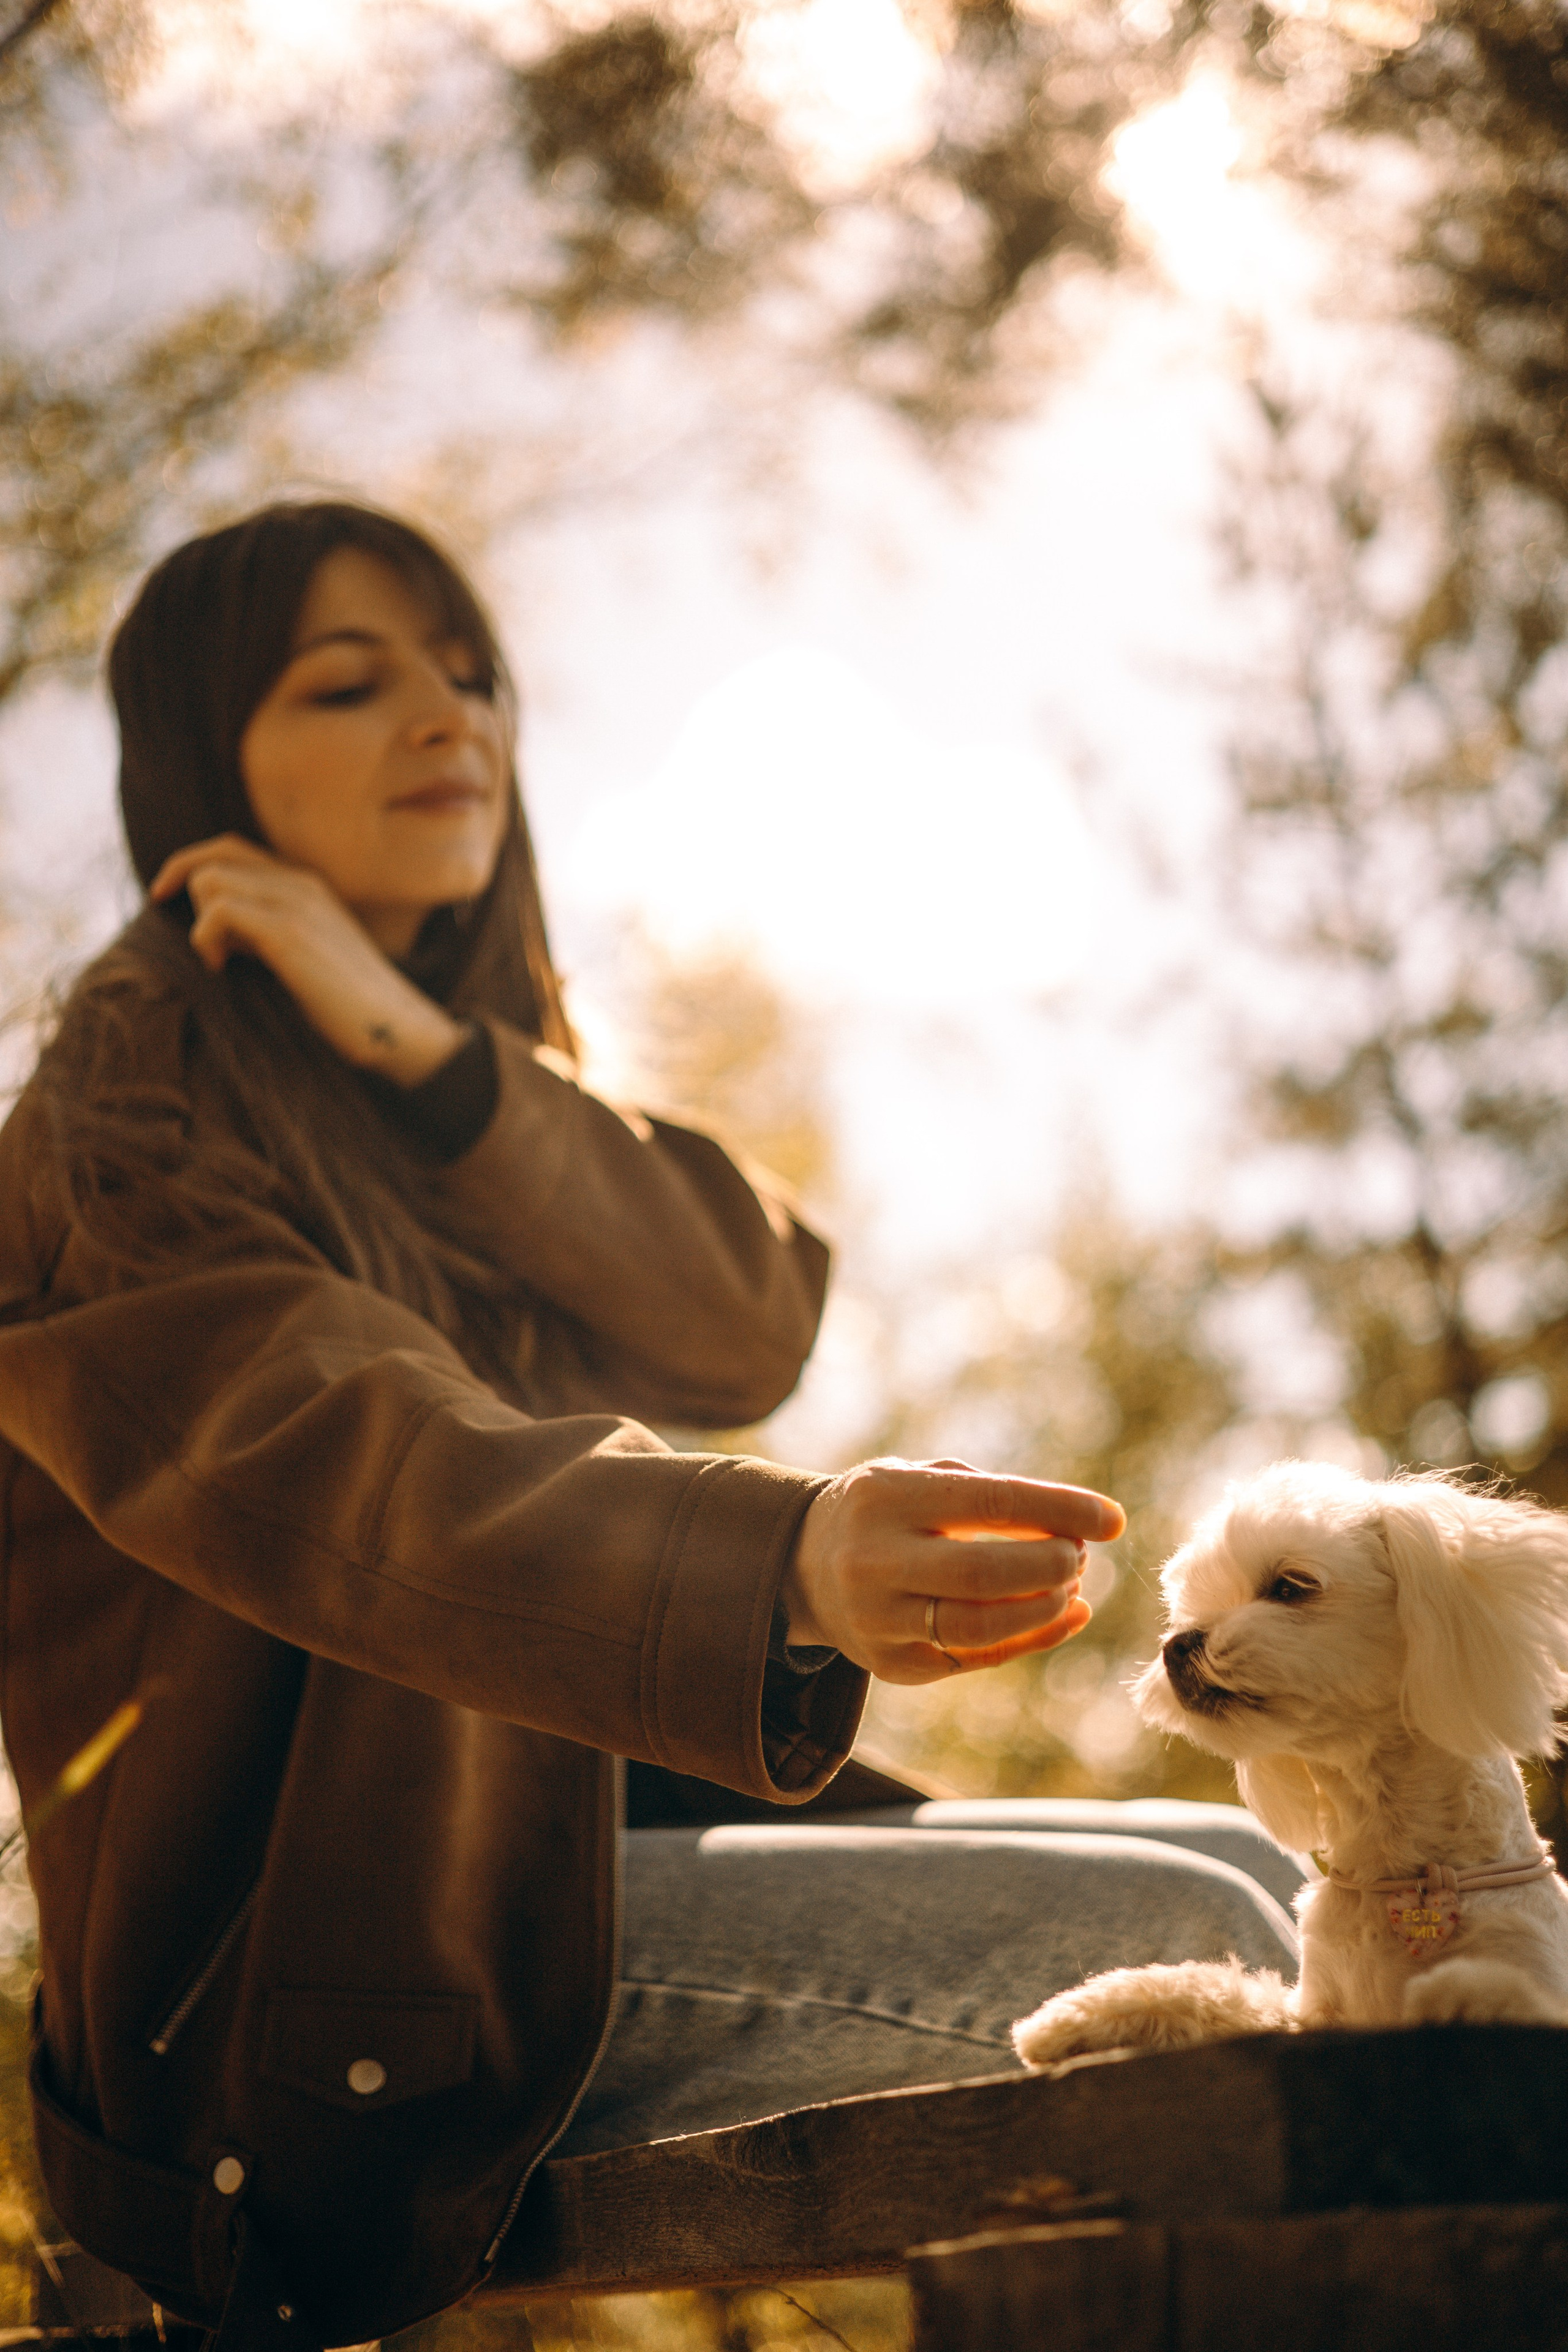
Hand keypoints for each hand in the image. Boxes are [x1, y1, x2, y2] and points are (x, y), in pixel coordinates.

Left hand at [150, 836, 467, 1085]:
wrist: (397, 1029)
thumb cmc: (349, 1007)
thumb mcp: (305, 956)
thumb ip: (268, 933)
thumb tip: (218, 936)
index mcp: (306, 885)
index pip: (233, 849)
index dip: (190, 865)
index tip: (165, 898)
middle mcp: (301, 883)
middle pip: (216, 855)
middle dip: (181, 883)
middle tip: (169, 921)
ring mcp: (297, 904)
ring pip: (211, 879)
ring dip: (200, 921)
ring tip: (216, 961)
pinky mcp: (289, 933)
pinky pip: (219, 911)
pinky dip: (205, 939)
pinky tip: (220, 969)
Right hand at [780, 1456, 1124, 1683]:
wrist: (801, 1565)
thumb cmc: (887, 1511)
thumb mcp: (920, 1480)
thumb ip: (989, 1496)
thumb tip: (1078, 1529)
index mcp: (885, 1497)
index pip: (989, 1501)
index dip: (1059, 1510)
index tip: (1112, 1519)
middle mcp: (873, 1560)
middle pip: (984, 1573)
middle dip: (1052, 1566)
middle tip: (1081, 1556)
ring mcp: (878, 1620)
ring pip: (980, 1627)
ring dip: (1044, 1609)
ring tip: (1071, 1587)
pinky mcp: (890, 1666)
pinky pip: (974, 1659)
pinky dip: (1031, 1640)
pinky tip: (1065, 1616)